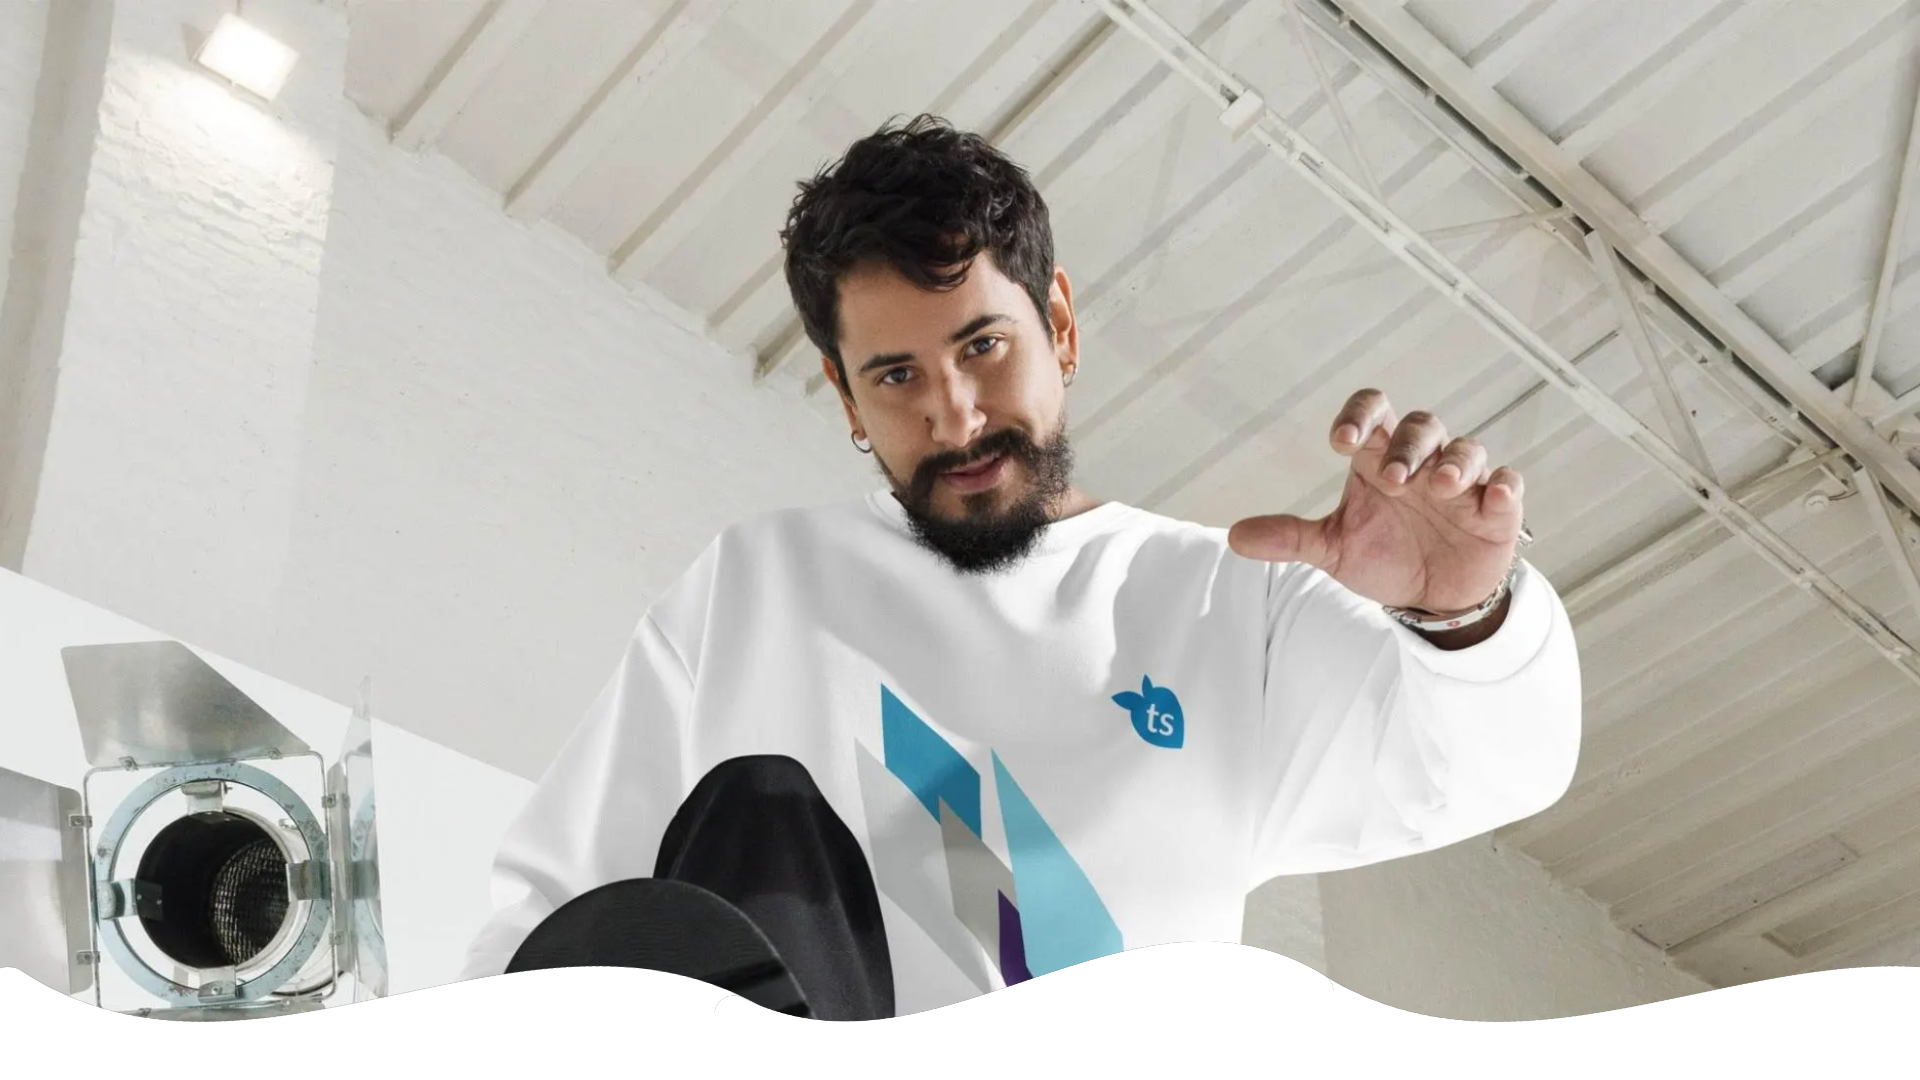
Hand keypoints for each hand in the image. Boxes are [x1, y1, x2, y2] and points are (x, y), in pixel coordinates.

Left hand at [1228, 389, 1524, 614]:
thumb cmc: (1383, 557)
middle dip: (1407, 448)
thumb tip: (1234, 536)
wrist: (1429, 599)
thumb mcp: (1333, 549)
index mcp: (1380, 460)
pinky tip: (1492, 497)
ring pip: (1465, 448)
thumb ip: (1290, 538)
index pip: (1373, 413)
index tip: (1341, 439)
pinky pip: (1507, 484)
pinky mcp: (1496, 509)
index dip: (1359, 415)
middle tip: (1393, 481)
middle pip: (1420, 426)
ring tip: (1438, 486)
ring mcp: (1463, 483)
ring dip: (1454, 461)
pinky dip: (1503, 486)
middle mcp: (1422, 462)